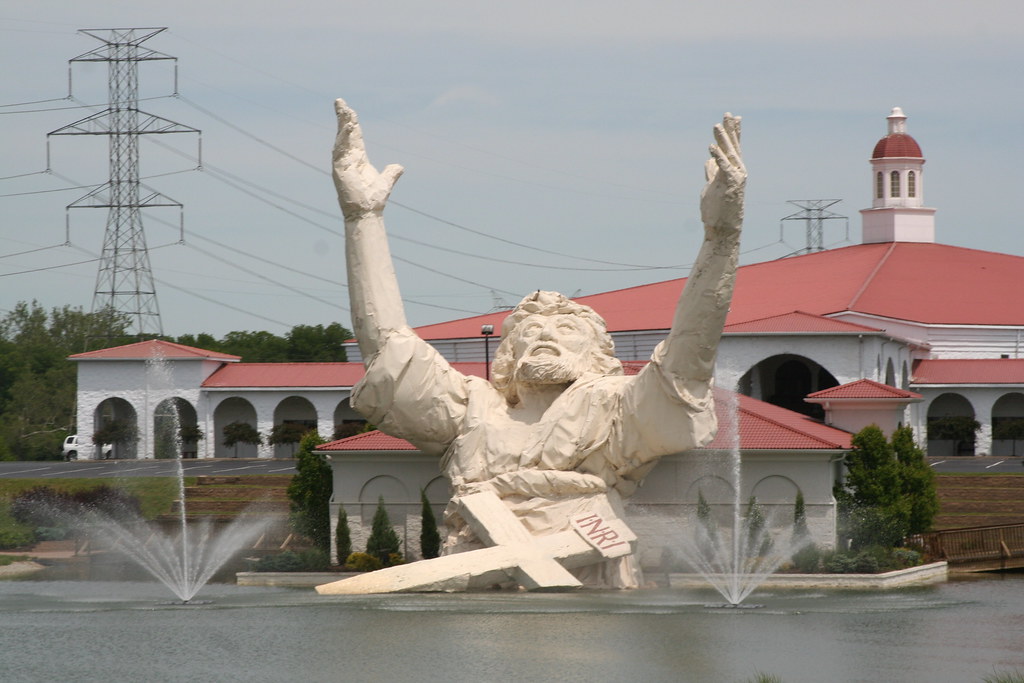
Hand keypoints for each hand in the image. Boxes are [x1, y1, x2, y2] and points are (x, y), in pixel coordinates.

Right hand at [333, 98, 403, 219]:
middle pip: (345, 133)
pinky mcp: (339, 170)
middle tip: (340, 101)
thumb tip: (399, 167)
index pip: (355, 136)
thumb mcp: (386, 181)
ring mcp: (342, 163)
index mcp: (358, 159)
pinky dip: (343, 139)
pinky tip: (346, 128)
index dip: (352, 123)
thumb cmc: (373, 199)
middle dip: (343, 117)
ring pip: (341, 139)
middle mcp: (348, 158)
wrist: (367, 212)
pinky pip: (340, 151)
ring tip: (343, 109)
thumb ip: (391, 173)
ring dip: (342, 124)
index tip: (349, 110)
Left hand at [700, 113, 745, 235]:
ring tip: (716, 126)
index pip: (733, 147)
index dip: (733, 132)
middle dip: (730, 130)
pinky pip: (722, 168)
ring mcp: (735, 178)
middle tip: (727, 114)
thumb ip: (712, 173)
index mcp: (733, 170)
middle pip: (733, 146)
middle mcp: (737, 171)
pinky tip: (711, 147)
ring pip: (728, 154)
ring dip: (722, 139)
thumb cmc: (718, 210)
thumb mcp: (712, 187)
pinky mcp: (728, 185)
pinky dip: (717, 157)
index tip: (733, 117)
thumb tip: (709, 162)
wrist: (724, 228)